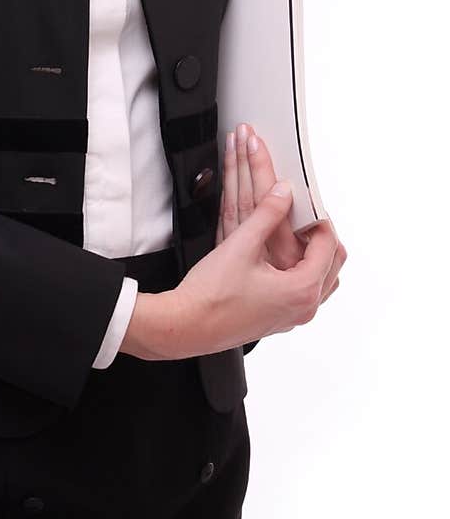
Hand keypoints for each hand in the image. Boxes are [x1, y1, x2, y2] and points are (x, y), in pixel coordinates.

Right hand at [216, 122, 346, 301]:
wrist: (187, 326)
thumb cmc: (211, 296)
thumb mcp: (241, 245)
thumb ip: (268, 213)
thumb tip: (284, 192)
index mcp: (302, 290)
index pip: (328, 244)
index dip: (318, 217)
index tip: (304, 200)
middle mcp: (304, 308)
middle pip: (332, 262)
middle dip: (320, 234)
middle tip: (302, 213)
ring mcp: (292, 317)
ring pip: (321, 279)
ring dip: (313, 253)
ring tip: (293, 232)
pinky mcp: (278, 319)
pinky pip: (303, 291)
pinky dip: (300, 270)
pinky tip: (277, 256)